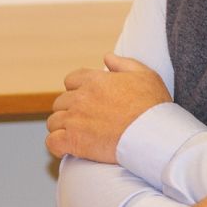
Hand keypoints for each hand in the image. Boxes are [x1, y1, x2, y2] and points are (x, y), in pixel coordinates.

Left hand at [45, 53, 171, 162]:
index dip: (77, 90)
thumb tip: (107, 57)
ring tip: (77, 135)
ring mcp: (75, 120)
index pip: (71, 80)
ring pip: (53, 122)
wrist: (154, 135)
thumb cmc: (153, 106)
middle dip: (69, 110)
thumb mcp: (145, 75)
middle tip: (84, 121)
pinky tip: (68, 149)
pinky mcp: (73, 141)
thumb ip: (123, 63)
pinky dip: (57, 146)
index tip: (87, 100)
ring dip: (62, 128)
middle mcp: (81, 98)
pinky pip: (52, 142)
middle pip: (60, 102)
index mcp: (95, 80)